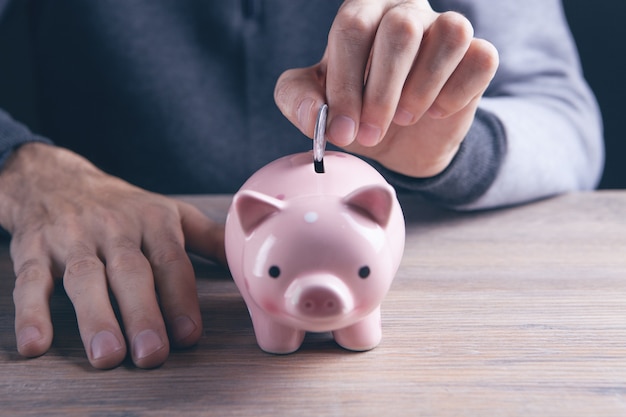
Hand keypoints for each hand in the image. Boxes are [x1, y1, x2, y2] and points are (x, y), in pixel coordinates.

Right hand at [0, 143, 224, 368]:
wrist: (58, 179)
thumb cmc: (125, 206)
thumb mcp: (171, 213)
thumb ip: (209, 240)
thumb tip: (251, 263)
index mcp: (155, 222)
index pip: (171, 261)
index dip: (181, 298)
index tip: (189, 334)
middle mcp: (115, 229)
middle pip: (131, 272)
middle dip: (143, 313)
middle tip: (152, 353)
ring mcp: (74, 238)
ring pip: (84, 277)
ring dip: (95, 317)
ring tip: (107, 355)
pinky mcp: (34, 249)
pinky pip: (30, 280)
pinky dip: (31, 312)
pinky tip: (34, 344)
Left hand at [274, 0, 497, 176]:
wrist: (397, 142)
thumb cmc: (355, 113)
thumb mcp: (317, 108)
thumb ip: (297, 100)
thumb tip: (314, 113)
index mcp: (362, 12)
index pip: (353, 28)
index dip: (345, 84)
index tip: (342, 130)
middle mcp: (406, 10)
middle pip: (401, 29)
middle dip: (382, 93)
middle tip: (371, 133)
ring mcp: (446, 28)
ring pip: (450, 33)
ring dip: (422, 88)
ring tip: (405, 117)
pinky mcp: (478, 54)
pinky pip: (481, 58)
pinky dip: (456, 93)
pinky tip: (438, 112)